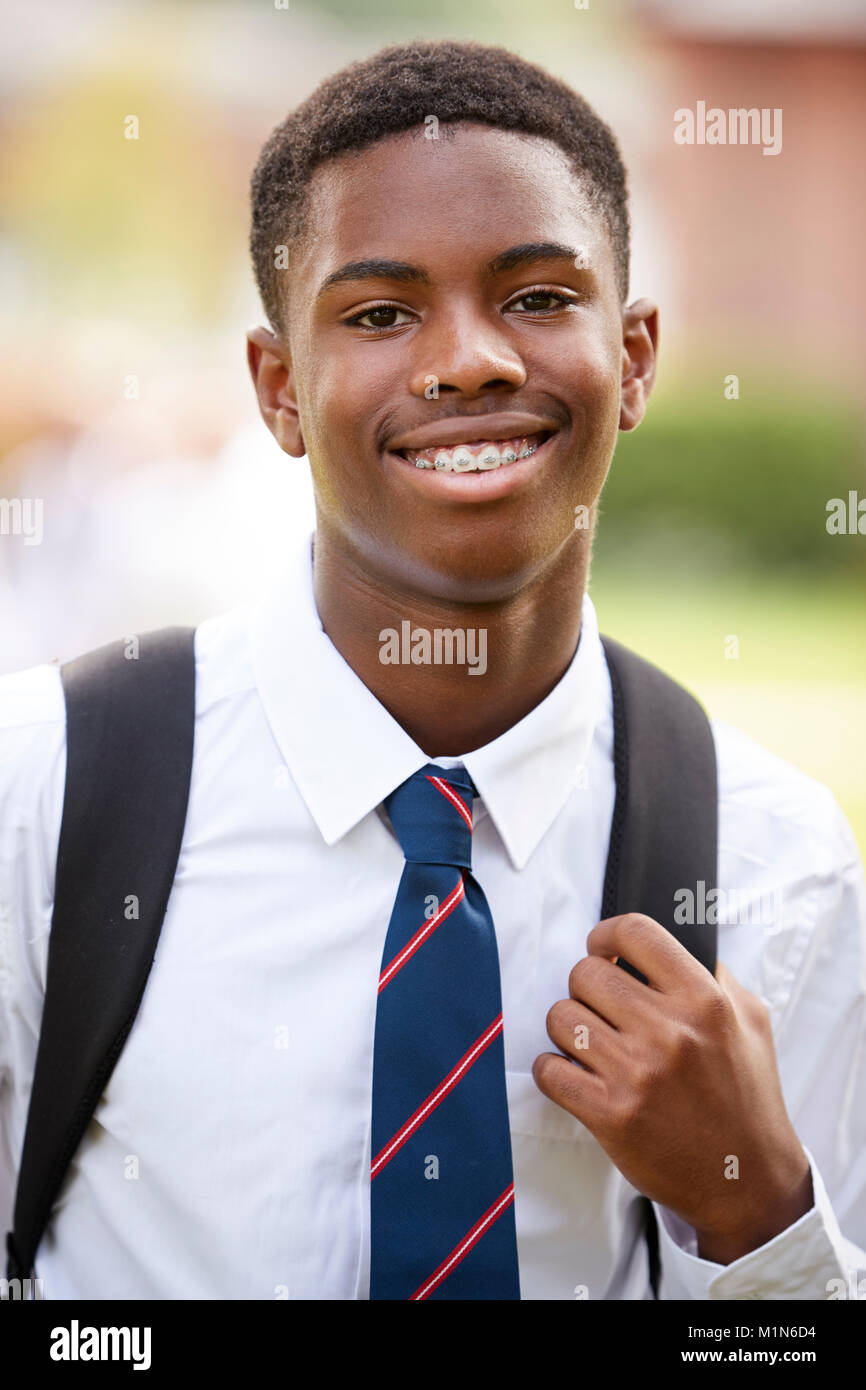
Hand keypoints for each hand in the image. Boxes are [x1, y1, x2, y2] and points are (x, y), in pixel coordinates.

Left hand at [532, 913, 812, 1263]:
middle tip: (600, 1007)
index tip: (602, 949)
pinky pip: (549, 1070)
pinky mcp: (610, 1114)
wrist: (745, 1179)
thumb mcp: (750, 1022)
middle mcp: (669, 1032)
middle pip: (585, 973)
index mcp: (705, 1000)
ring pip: (561, 1017)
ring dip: (569, 1028)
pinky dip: (552, 1069)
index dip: (607, 936)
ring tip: (590, 1042)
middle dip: (587, 987)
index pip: (634, 932)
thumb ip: (713, 975)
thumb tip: (665, 945)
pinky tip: (574, 1073)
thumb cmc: (746, 1097)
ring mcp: (637, 1074)